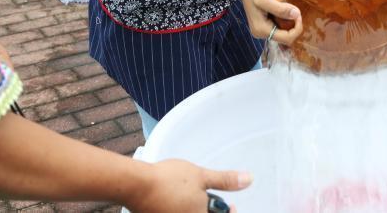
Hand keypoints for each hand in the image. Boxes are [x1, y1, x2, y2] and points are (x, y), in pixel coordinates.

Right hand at [130, 159, 250, 212]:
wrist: (136, 185)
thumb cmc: (168, 180)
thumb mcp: (201, 176)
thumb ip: (226, 180)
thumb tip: (249, 180)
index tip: (233, 207)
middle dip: (210, 210)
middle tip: (208, 198)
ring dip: (195, 209)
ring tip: (190, 196)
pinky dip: (181, 209)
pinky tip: (176, 199)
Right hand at [227, 0, 301, 43]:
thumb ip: (280, 8)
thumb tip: (296, 15)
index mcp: (262, 30)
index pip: (287, 38)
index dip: (297, 28)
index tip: (298, 13)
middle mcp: (261, 33)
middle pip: (286, 37)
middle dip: (293, 24)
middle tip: (293, 9)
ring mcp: (262, 29)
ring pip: (284, 31)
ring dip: (289, 20)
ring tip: (285, 6)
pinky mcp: (264, 23)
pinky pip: (280, 25)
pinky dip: (284, 17)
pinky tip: (281, 7)